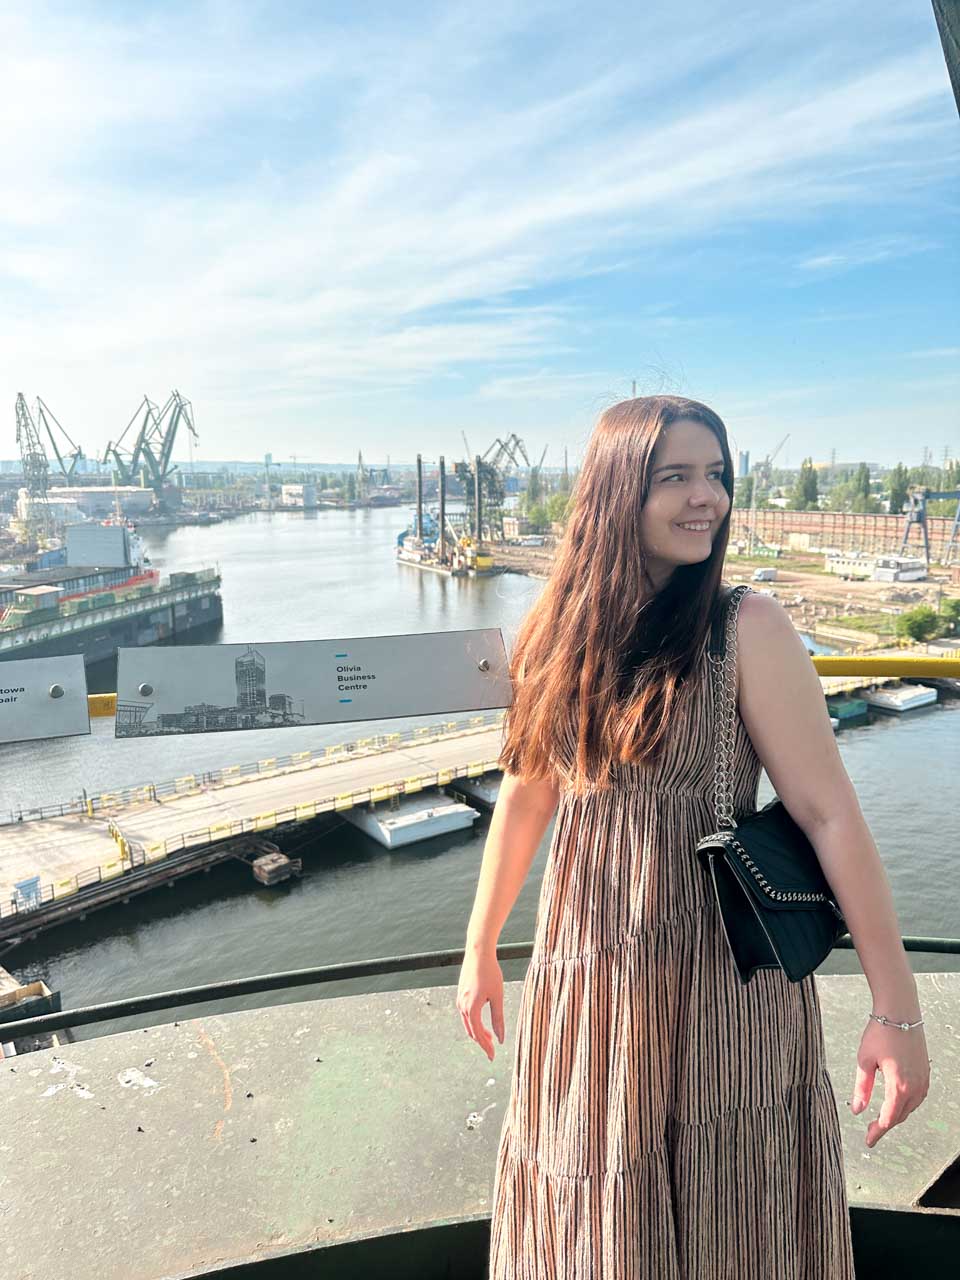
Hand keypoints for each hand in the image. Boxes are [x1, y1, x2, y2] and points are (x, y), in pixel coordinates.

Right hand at [456, 943, 504, 1061]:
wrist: (478, 952)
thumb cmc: (490, 973)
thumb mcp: (497, 996)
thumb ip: (498, 1018)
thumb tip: (500, 1038)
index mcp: (472, 1008)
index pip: (478, 1034)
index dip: (486, 1047)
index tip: (493, 1057)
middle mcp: (462, 1006)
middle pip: (471, 1031)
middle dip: (481, 1042)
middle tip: (492, 1051)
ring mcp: (460, 1000)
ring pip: (468, 1023)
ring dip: (478, 1032)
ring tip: (490, 1037)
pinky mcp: (461, 994)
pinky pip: (466, 1014)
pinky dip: (474, 1022)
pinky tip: (483, 1021)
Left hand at [850, 1018, 929, 1147]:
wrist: (900, 1011)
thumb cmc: (881, 1031)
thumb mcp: (864, 1060)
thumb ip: (862, 1088)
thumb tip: (857, 1110)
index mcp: (899, 1085)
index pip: (888, 1118)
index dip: (877, 1132)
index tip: (868, 1141)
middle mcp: (915, 1086)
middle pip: (900, 1116)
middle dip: (885, 1125)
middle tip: (870, 1131)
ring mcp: (923, 1079)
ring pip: (910, 1108)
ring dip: (896, 1115)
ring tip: (880, 1118)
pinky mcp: (925, 1072)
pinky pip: (917, 1097)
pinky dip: (906, 1104)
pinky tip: (896, 1103)